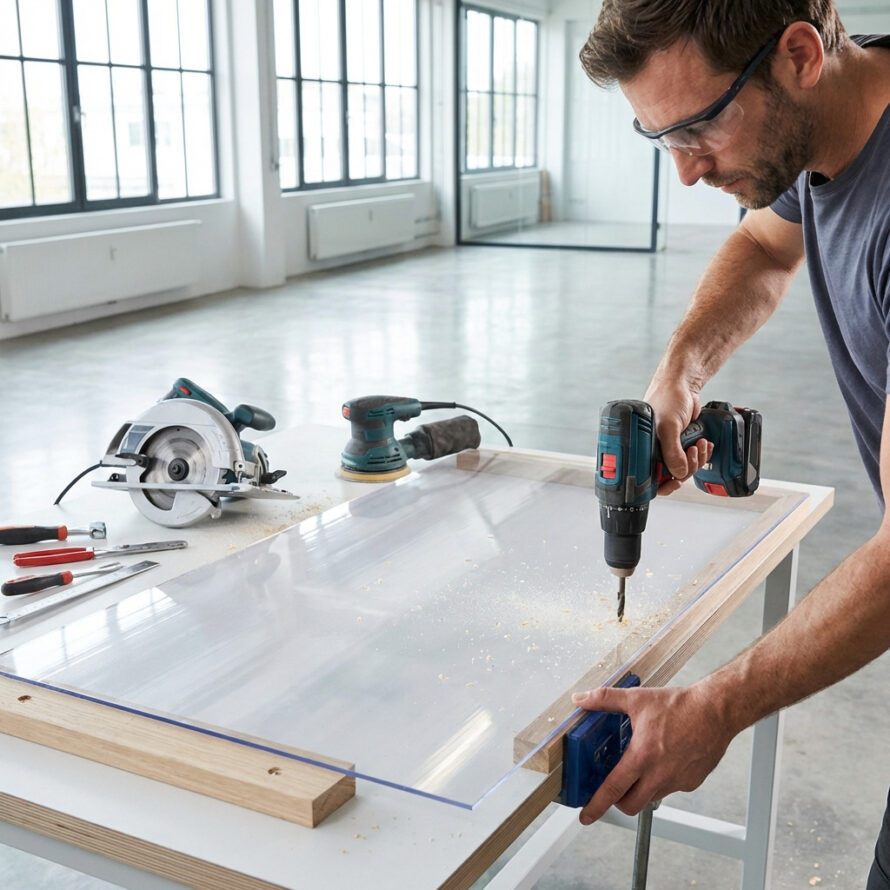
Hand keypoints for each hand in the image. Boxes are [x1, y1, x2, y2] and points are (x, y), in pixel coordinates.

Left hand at [570, 683, 733, 823]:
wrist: (716, 711)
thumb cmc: (680, 706)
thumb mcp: (636, 699)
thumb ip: (605, 700)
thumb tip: (581, 699)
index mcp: (642, 756)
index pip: (614, 789)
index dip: (597, 805)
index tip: (586, 816)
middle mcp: (660, 774)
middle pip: (631, 805)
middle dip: (618, 801)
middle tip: (613, 788)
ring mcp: (677, 781)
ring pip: (651, 797)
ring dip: (641, 789)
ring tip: (640, 766)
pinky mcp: (691, 782)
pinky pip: (670, 789)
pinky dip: (661, 781)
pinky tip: (662, 760)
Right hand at [643, 380, 712, 493]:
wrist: (683, 384)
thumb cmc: (667, 398)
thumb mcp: (668, 426)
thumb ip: (672, 452)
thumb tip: (678, 473)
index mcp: (644, 448)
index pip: (651, 477)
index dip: (664, 483)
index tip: (676, 481)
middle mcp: (655, 450)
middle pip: (671, 475)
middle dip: (686, 467)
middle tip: (691, 453)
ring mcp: (669, 447)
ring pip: (684, 467)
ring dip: (697, 459)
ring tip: (700, 444)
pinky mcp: (682, 443)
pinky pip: (693, 458)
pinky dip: (702, 454)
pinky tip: (704, 444)